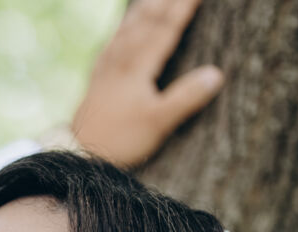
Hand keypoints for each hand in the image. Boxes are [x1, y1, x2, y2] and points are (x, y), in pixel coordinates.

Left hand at [65, 0, 223, 166]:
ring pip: (128, 28)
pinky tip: (125, 25)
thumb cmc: (121, 139)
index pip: (166, 28)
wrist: (80, 152)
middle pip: (146, 21)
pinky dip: (123, 27)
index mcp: (138, 66)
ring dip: (144, 9)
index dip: (183, 8)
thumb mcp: (158, 122)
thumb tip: (216, 74)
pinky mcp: (98, 77)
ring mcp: (108, 66)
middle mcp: (121, 59)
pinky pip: (113, 42)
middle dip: (165, 1)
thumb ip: (186, 98)